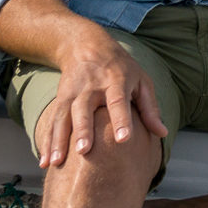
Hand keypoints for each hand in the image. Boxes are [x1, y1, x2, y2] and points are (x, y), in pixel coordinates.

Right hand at [35, 34, 166, 167]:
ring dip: (58, 140)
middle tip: (84, 151)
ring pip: (63, 117)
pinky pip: (51, 123)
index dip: (122, 120)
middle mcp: (91, 87)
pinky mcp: (60, 100)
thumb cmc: (120, 67)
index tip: (123, 139)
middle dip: (83, 130)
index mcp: (116, 81)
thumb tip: (162, 133)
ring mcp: (72, 93)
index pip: (119, 101)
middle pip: (85, 109)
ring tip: (56, 163)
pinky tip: (45, 162)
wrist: (85, 44)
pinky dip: (47, 142)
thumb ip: (150, 107)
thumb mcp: (140, 80)